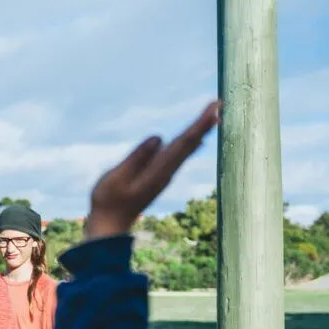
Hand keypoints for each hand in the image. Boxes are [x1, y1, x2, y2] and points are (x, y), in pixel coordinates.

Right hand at [85, 101, 219, 239]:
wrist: (109, 224)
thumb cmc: (108, 201)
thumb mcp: (117, 177)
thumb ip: (137, 157)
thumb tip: (159, 137)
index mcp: (158, 171)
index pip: (183, 143)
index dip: (199, 124)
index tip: (213, 108)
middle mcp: (166, 172)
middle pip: (189, 144)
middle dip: (205, 123)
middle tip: (219, 103)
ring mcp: (163, 175)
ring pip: (186, 149)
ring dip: (200, 131)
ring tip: (213, 115)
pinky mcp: (158, 177)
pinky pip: (178, 155)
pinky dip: (190, 142)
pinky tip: (196, 139)